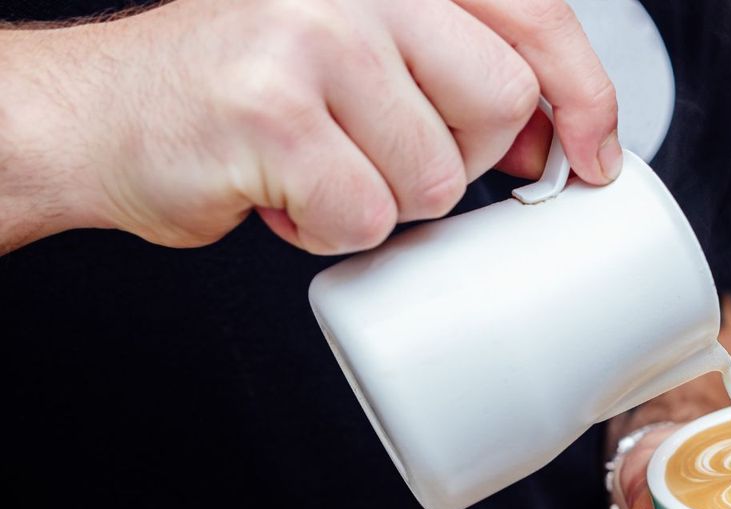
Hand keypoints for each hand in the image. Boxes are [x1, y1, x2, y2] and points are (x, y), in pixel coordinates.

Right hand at [1, 0, 618, 253]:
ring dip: (383, 199)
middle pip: (500, 104)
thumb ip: (453, 66)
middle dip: (459, 159)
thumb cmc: (243, 93)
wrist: (102, 115)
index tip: (594, 155)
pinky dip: (329, 232)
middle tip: (385, 155)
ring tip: (318, 169)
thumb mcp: (361, 51)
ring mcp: (312, 38)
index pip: (534, 15)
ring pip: (435, 174)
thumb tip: (557, 135)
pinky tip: (282, 195)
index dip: (585, 94)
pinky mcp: (274, 112)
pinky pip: (365, 216)